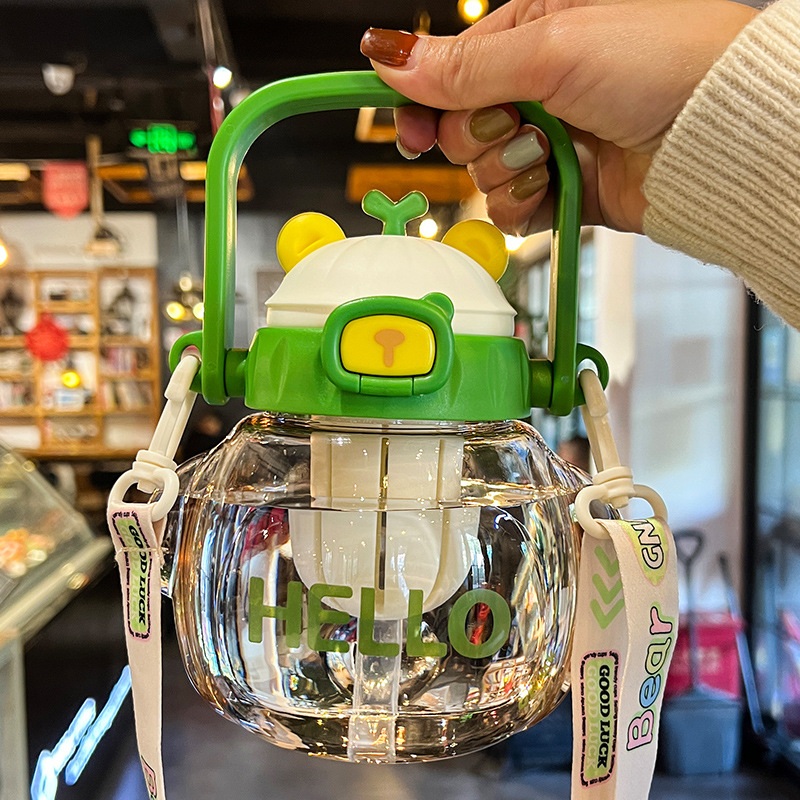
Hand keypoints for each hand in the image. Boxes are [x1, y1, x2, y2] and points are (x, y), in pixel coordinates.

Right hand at [360, 0, 757, 234]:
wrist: (717, 134)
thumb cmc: (661, 64)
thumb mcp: (550, 49)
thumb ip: (464, 66)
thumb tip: (392, 58)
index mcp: (531, 35)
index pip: (449, 73)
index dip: (423, 104)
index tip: (412, 133)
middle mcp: (537, 89)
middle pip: (459, 127)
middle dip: (478, 136)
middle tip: (514, 126)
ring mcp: (549, 142)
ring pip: (482, 173)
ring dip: (505, 171)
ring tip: (548, 155)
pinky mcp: (563, 189)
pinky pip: (511, 210)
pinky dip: (522, 205)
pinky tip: (549, 187)